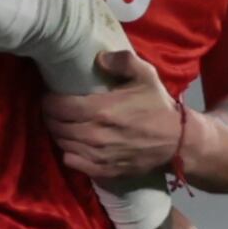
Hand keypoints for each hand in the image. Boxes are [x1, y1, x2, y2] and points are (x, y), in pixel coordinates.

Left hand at [47, 49, 182, 181]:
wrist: (178, 142)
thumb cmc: (158, 107)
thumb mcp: (147, 76)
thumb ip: (123, 61)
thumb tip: (99, 58)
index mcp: (101, 110)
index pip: (58, 106)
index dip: (49, 100)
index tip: (50, 96)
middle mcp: (94, 134)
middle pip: (55, 125)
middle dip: (50, 115)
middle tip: (54, 109)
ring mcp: (96, 154)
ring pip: (61, 142)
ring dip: (58, 132)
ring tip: (62, 124)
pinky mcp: (101, 170)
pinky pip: (70, 161)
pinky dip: (67, 151)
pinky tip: (73, 143)